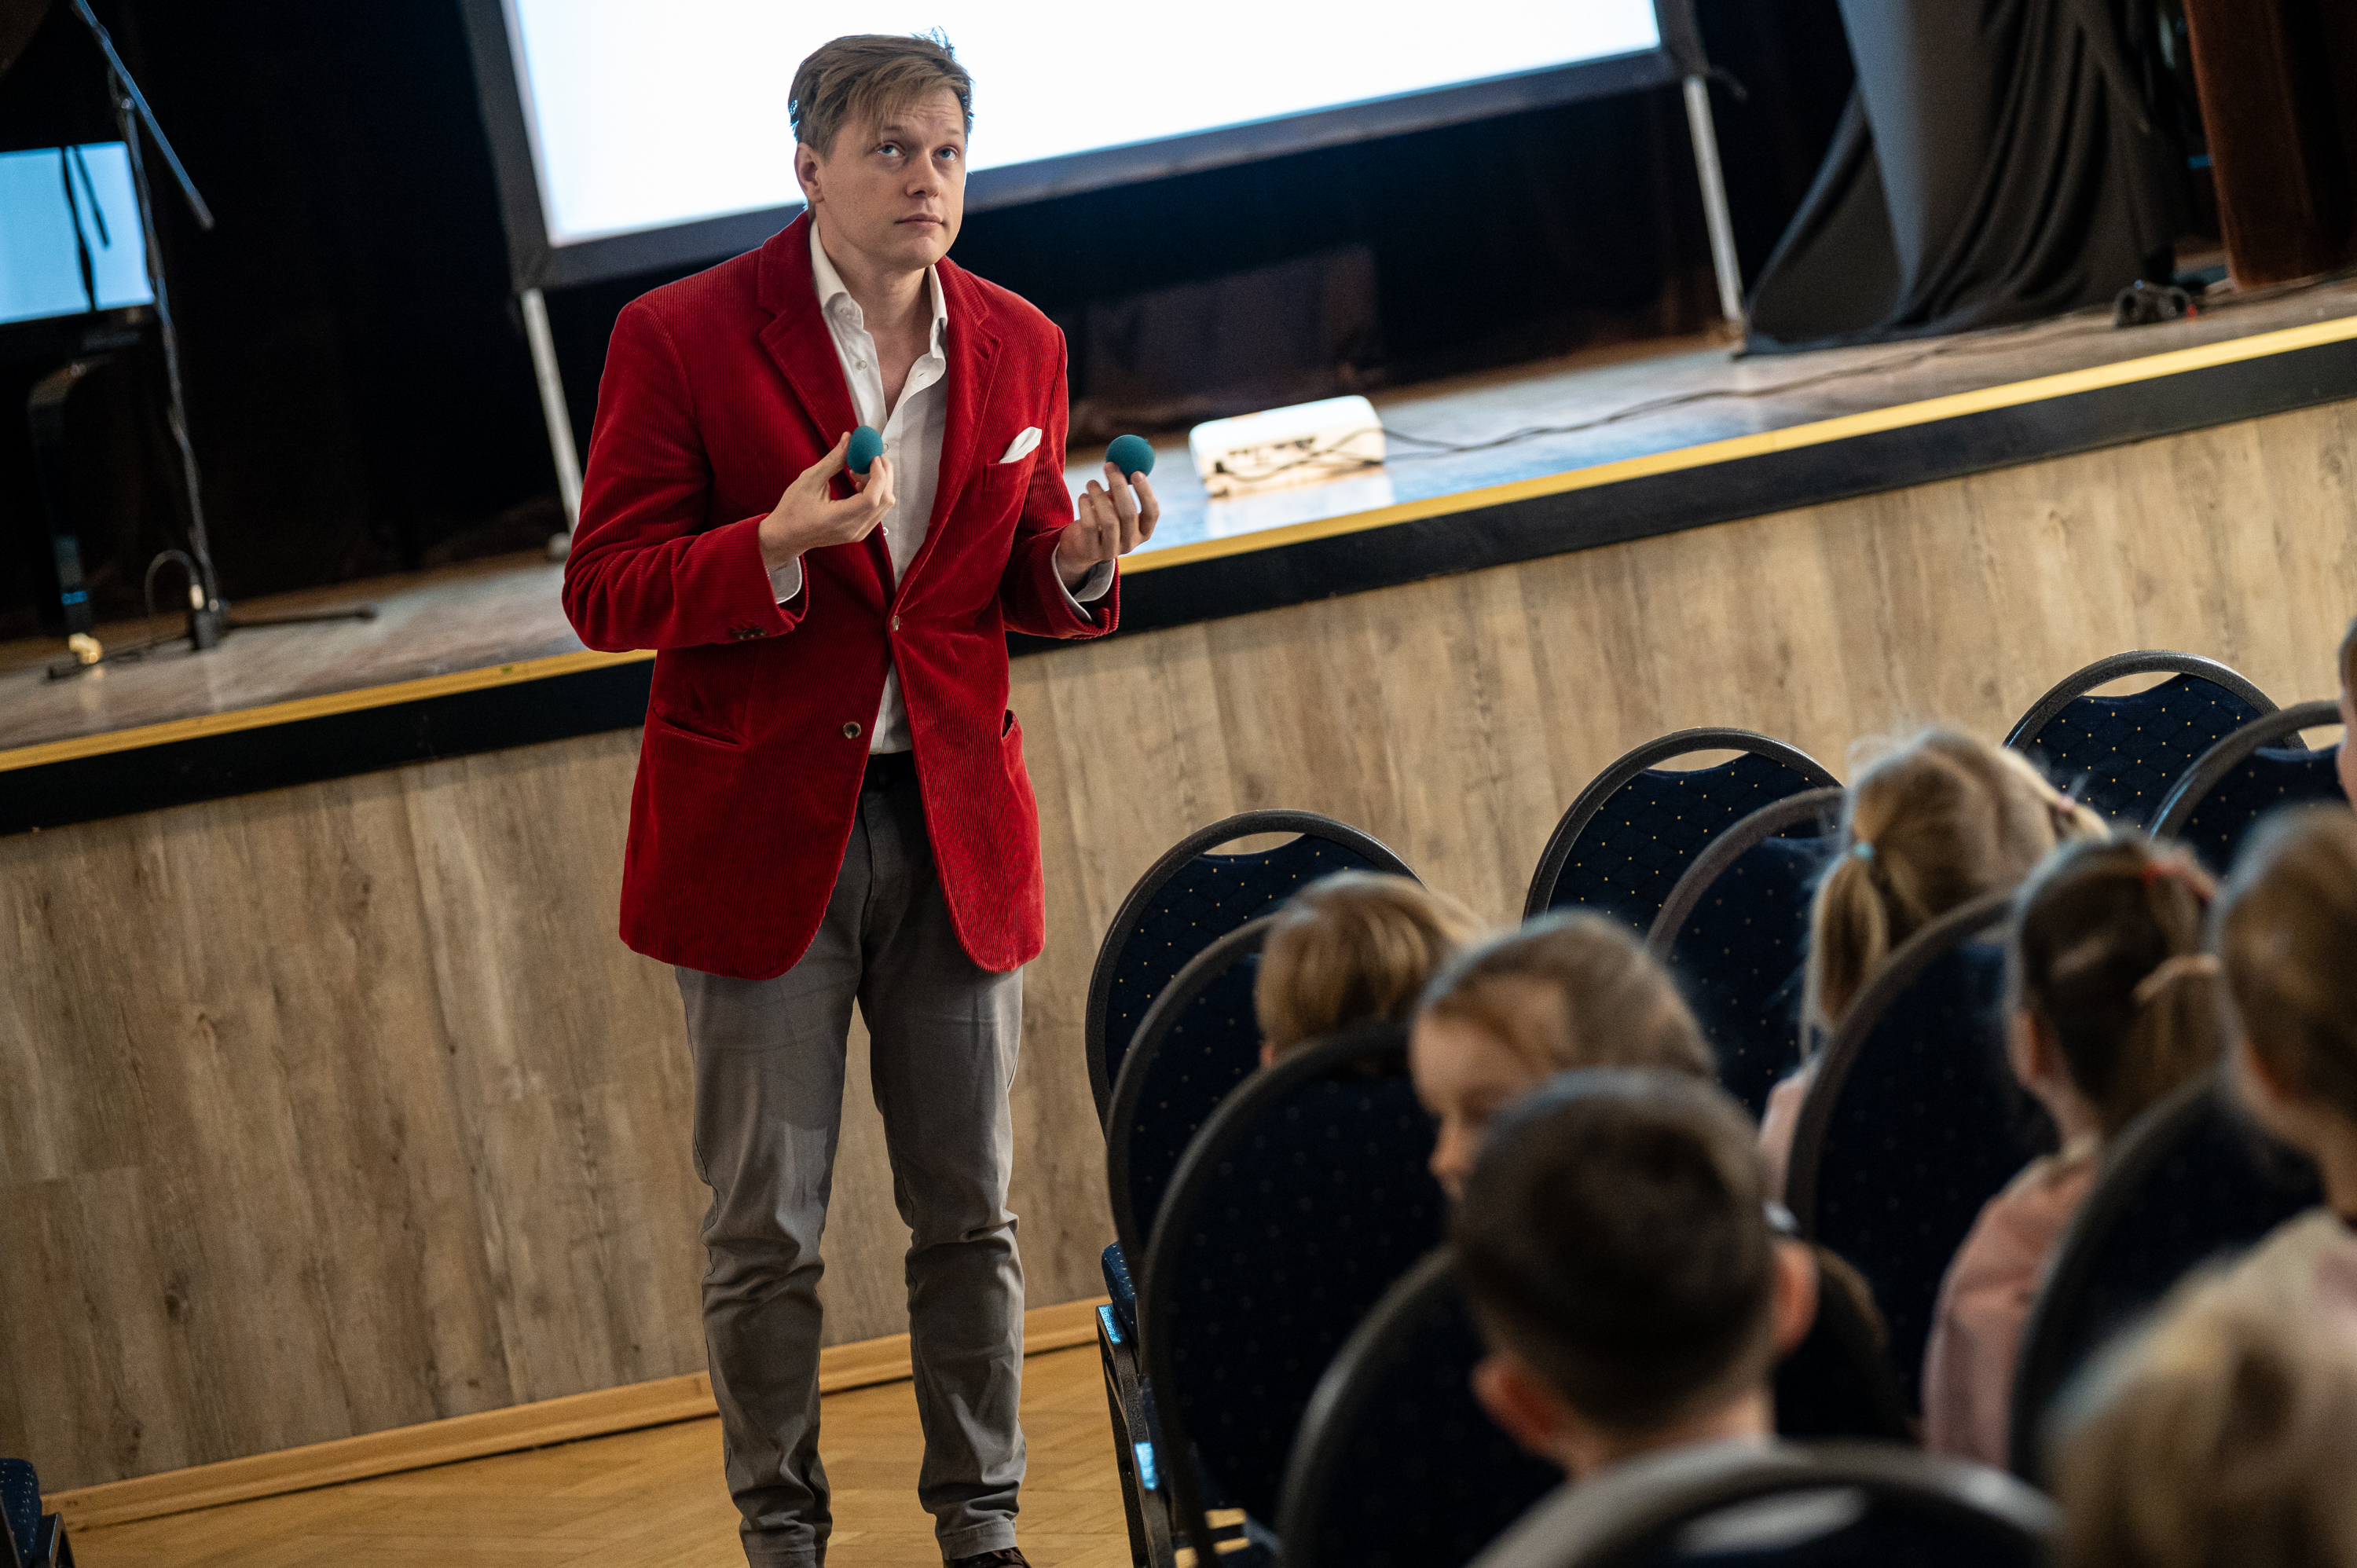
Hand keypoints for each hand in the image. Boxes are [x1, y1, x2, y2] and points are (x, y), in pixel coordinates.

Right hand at [758, 432, 894, 571]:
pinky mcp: (860, 532)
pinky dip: (875, 493)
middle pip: (885, 500)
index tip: (873, 456)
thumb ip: (833, 460)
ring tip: (858, 470)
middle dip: (884, 474)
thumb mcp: (809, 480)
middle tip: (871, 456)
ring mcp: (859, 533)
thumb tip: (848, 440)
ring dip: (880, 483)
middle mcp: (854, 530)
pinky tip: (858, 482)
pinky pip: (877, 510)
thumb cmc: (793, 510)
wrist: (787, 535)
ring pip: (884, 505)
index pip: (872, 498)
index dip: (878, 475)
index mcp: (839, 519)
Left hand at [1056, 461, 1158, 586]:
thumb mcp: (1116, 506)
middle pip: (1129, 514)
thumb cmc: (1103, 519)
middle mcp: (1131, 543)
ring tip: (1091, 482)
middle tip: (1110, 467)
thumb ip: (1121, 491)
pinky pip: (1090, 525)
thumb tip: (1120, 463)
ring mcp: (1112, 550)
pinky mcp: (1092, 550)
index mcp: (1144, 531)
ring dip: (1099, 495)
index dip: (1145, 492)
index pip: (1152, 512)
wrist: (1081, 547)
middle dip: (1119, 487)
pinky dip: (1086, 507)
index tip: (1135, 472)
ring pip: (1109, 520)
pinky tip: (1083, 497)